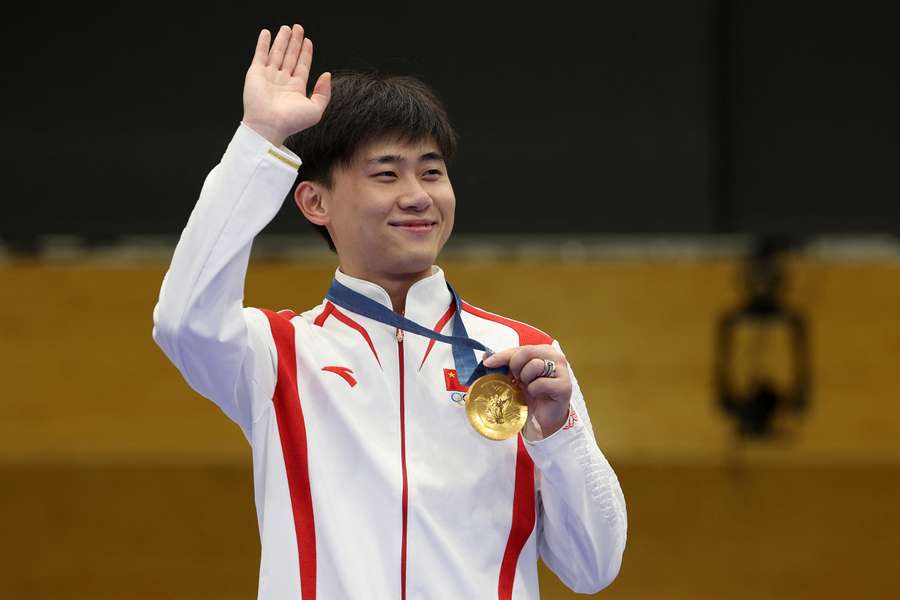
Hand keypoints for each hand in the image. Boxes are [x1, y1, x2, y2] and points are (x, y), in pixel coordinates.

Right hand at [242, 24, 331, 145]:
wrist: (269, 125)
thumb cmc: (291, 121)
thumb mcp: (315, 109)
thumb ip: (323, 92)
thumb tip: (327, 75)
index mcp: (296, 88)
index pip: (302, 65)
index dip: (306, 53)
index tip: (308, 41)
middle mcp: (282, 81)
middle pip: (290, 56)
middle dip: (295, 42)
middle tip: (298, 28)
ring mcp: (269, 76)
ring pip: (277, 53)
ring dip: (282, 40)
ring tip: (287, 28)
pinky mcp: (256, 73)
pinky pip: (260, 54)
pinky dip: (263, 43)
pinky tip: (267, 33)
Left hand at [482, 345, 571, 438]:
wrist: (543, 419)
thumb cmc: (531, 395)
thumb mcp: (515, 377)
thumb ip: (504, 365)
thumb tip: (485, 356)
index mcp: (543, 351)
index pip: (520, 348)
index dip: (502, 355)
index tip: (488, 363)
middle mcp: (555, 357)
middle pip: (526, 352)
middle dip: (515, 366)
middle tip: (516, 379)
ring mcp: (562, 371)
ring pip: (535, 365)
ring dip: (526, 379)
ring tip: (529, 387)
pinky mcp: (564, 386)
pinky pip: (541, 383)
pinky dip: (534, 390)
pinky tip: (537, 394)